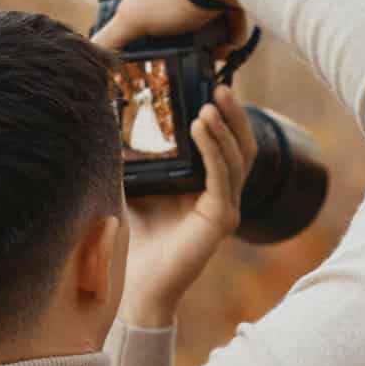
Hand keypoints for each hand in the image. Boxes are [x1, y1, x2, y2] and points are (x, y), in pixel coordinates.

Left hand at [117, 86, 258, 327]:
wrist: (134, 280)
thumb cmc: (133, 233)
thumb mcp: (136, 181)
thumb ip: (140, 151)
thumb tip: (120, 106)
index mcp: (207, 185)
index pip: (227, 142)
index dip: (224, 115)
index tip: (210, 85)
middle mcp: (222, 194)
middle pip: (243, 146)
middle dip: (234, 114)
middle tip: (220, 87)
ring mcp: (226, 207)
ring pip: (239, 158)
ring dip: (225, 128)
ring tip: (209, 104)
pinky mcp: (220, 219)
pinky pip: (223, 176)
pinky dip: (214, 149)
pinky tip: (201, 128)